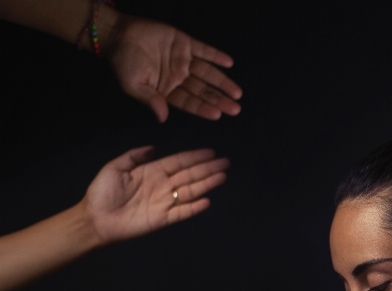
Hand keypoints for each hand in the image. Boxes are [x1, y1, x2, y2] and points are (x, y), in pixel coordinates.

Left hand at [83, 146, 228, 245]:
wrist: (95, 219)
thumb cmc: (101, 192)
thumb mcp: (115, 167)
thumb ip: (134, 156)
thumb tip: (153, 148)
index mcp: (152, 171)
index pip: (179, 162)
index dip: (195, 157)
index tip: (212, 152)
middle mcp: (162, 185)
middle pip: (190, 175)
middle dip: (208, 168)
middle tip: (225, 162)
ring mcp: (164, 202)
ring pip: (191, 191)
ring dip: (207, 184)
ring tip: (223, 176)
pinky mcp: (163, 219)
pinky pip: (182, 212)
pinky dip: (195, 208)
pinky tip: (207, 202)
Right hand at [107, 16, 241, 122]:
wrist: (117, 34)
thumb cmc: (122, 62)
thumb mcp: (132, 85)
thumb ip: (150, 100)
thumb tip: (163, 118)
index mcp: (167, 90)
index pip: (189, 102)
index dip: (203, 108)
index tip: (217, 115)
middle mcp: (179, 77)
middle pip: (202, 90)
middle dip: (219, 99)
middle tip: (235, 109)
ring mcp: (183, 60)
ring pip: (207, 73)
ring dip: (222, 82)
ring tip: (237, 93)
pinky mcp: (184, 43)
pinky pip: (203, 50)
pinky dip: (215, 55)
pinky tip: (229, 63)